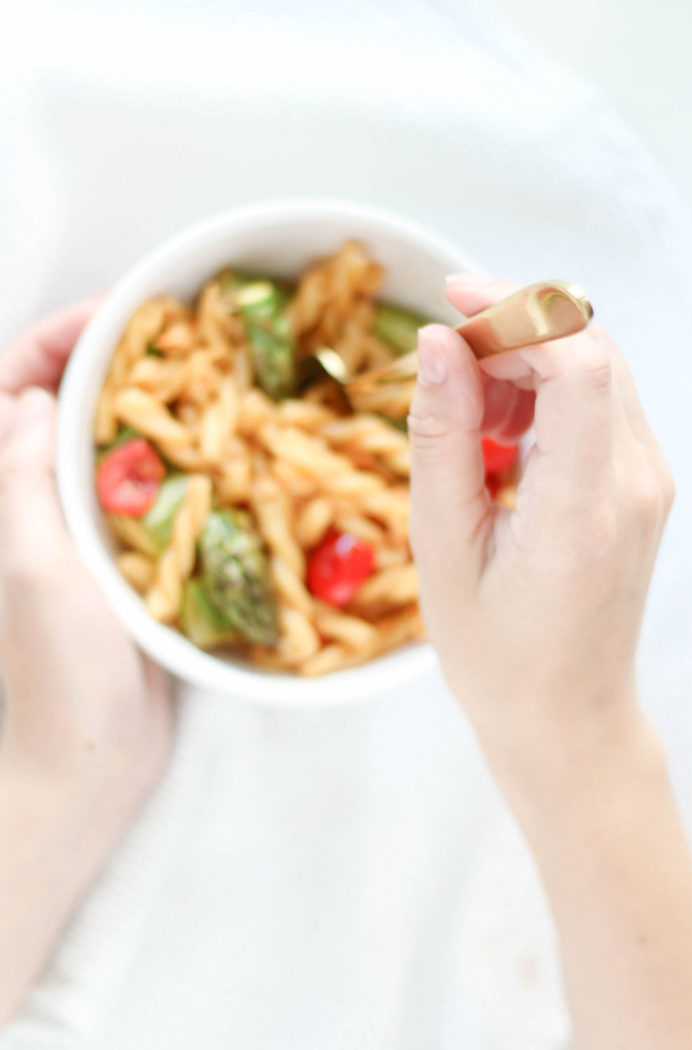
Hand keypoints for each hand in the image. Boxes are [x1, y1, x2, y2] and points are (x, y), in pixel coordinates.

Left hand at [0, 302, 171, 1024]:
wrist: (88, 766)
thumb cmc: (52, 678)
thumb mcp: (35, 572)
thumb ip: (23, 481)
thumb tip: (35, 397)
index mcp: (5, 496)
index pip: (9, 389)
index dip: (53, 340)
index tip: (113, 312)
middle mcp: (39, 502)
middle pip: (68, 403)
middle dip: (111, 358)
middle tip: (176, 332)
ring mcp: (87, 530)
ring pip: (116, 443)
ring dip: (153, 404)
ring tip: (209, 374)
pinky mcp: (132, 560)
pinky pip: (156, 492)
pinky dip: (184, 463)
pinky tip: (225, 450)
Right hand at [409, 274, 673, 777]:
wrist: (565, 717)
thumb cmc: (497, 654)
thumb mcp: (442, 547)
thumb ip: (440, 438)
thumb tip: (436, 345)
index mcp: (581, 509)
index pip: (576, 365)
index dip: (514, 309)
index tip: (450, 298)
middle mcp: (634, 485)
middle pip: (590, 350)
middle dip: (510, 329)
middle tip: (442, 360)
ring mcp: (648, 483)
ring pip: (597, 369)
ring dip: (526, 360)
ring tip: (468, 412)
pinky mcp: (642, 485)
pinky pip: (601, 404)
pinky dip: (546, 392)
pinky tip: (502, 433)